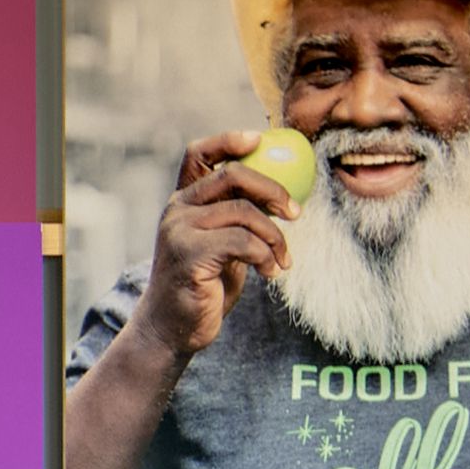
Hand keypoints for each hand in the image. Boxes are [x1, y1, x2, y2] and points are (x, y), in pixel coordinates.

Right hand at [152, 143, 299, 348]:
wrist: (174, 329)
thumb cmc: (204, 286)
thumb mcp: (222, 245)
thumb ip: (237, 218)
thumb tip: (283, 196)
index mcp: (184, 201)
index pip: (199, 154)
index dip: (229, 141)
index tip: (260, 140)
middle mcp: (177, 209)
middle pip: (231, 175)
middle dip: (272, 189)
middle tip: (295, 212)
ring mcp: (180, 230)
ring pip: (244, 212)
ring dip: (275, 236)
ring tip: (282, 259)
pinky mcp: (189, 254)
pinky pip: (243, 242)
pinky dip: (266, 256)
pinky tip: (270, 273)